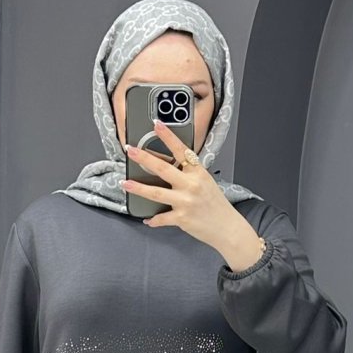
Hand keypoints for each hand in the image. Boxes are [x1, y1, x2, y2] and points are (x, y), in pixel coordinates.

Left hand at [121, 119, 265, 270]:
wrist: (227, 228)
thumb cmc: (216, 205)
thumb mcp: (206, 182)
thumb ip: (189, 174)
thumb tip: (168, 167)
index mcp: (198, 172)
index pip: (181, 150)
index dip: (168, 136)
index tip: (156, 124)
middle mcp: (191, 185)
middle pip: (163, 169)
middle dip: (144, 158)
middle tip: (130, 150)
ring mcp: (185, 201)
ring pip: (156, 193)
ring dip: (138, 188)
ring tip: (125, 183)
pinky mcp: (182, 218)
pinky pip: (161, 218)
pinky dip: (153, 220)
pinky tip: (147, 219)